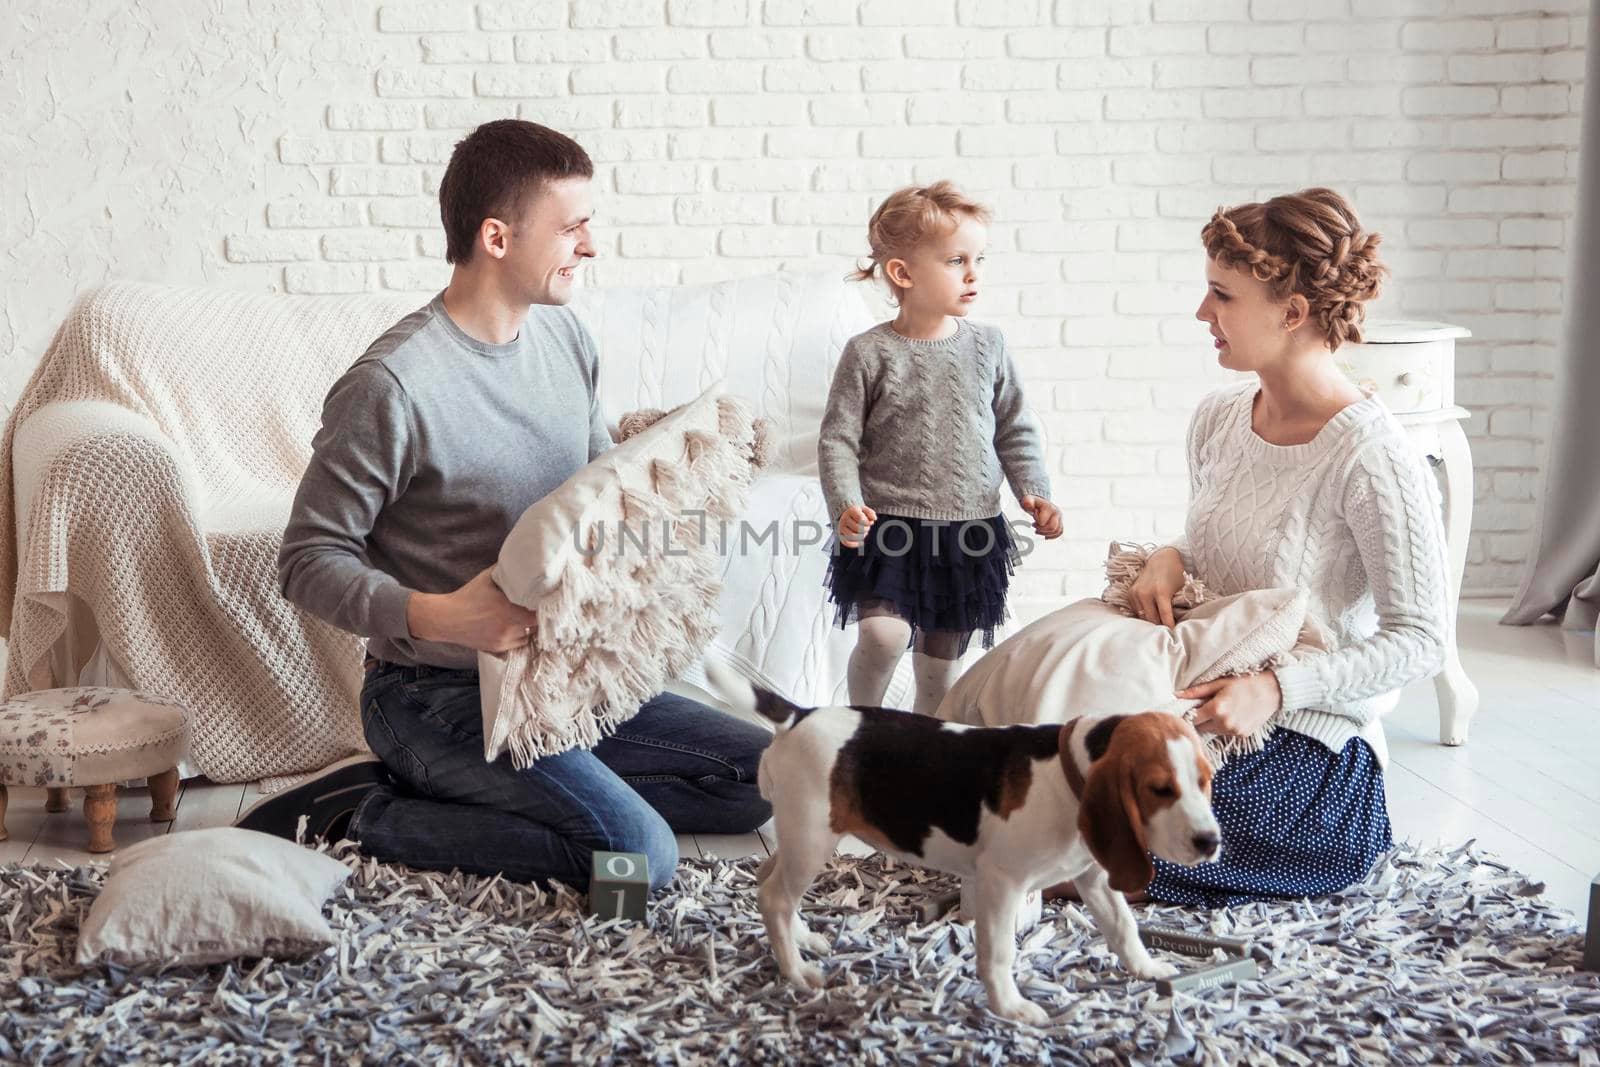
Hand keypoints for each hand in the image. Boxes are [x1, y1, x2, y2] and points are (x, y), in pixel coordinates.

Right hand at [406, 567, 538, 652]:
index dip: (545, 610)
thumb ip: (505, 572)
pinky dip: (517, 640)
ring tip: (526, 621)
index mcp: (509, 610)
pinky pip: (515, 647)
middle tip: (538, 611)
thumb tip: (520, 561)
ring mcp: (502, 641)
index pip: (539, 616)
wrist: (446, 618)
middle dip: (537, 620)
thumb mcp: (487, 579)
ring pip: (526, 638)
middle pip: (535, 628)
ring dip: (528, 631)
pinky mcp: (496, 649)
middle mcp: (508, 628)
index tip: (546, 604)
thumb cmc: (467, 596)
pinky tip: (515, 631)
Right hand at [837, 504, 876, 548]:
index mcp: (851, 511)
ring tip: (864, 533)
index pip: (860, 519)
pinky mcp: (841, 535)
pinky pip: (847, 543)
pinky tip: (861, 542)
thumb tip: (874, 519)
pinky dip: (855, 544)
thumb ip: (871, 513)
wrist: (847, 514)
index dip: (868, 522)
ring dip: (862, 536)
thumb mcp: (864, 509)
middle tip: (867, 528)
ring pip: (852, 536)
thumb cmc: (858, 513)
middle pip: (857, 528)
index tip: (870, 522)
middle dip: (866, 529)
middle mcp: (844, 519)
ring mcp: (841, 527)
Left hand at [1020, 495, 1061, 538]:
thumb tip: (1028, 504)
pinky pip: (1059, 532)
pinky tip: (1045, 535)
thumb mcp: (1028, 500)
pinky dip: (1052, 535)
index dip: (1037, 522)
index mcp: (1049, 507)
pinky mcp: (1060, 522)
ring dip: (1045, 533)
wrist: (1039, 503)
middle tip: (1035, 525)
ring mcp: (1059, 518)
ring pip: (1056, 531)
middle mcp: (1056, 512)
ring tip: (1038, 529)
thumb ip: (1027, 502)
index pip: (1043, 522)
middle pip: (1052, 527)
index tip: (1034, 517)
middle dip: (1042, 529)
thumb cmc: (1033, 503)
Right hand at [1127, 546, 1182, 628]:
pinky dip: (1144, 613)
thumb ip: (1176, 606)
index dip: (1170, 628)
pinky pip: (1136, 610)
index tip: (1174, 636)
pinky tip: (1151, 614)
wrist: (1162, 558)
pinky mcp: (1131, 593)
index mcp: (1160, 592)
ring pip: (1142, 616)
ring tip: (1159, 625)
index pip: (1165, 617)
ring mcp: (1136, 593)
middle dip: (1160, 627)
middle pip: (1151, 619)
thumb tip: (1175, 623)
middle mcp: (1145, 593)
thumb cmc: (1175, 574)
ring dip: (1150, 621)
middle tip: (1167, 633)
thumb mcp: (1181, 589)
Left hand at [1178, 672, 1281, 738]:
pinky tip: (1231, 715)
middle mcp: (1224, 723)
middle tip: (1204, 707)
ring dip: (1211, 724)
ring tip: (1220, 710)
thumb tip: (1176, 696)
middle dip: (1199, 719)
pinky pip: (1225, 733)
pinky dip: (1224, 726)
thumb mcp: (1219, 683)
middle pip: (1200, 727)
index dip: (1187, 715)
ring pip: (1212, 731)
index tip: (1187, 710)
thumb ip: (1196, 692)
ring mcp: (1234, 731)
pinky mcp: (1242, 735)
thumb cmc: (1244, 683)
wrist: (1272, 691)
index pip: (1191, 719)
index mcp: (1216, 709)